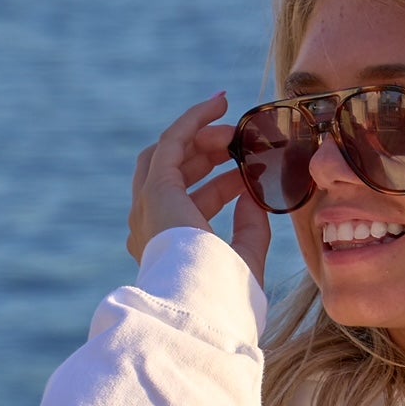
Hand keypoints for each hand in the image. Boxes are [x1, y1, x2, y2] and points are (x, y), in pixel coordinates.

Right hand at [127, 91, 270, 285]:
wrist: (205, 301)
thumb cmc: (224, 294)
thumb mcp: (244, 257)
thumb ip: (250, 228)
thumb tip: (255, 196)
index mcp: (167, 245)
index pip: (190, 201)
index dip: (221, 183)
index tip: (248, 173)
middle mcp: (150, 223)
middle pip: (174, 172)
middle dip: (209, 154)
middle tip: (241, 144)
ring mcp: (149, 204)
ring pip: (170, 153)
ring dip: (202, 136)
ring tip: (231, 124)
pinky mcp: (157, 187)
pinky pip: (173, 140)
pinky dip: (194, 120)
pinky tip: (218, 104)